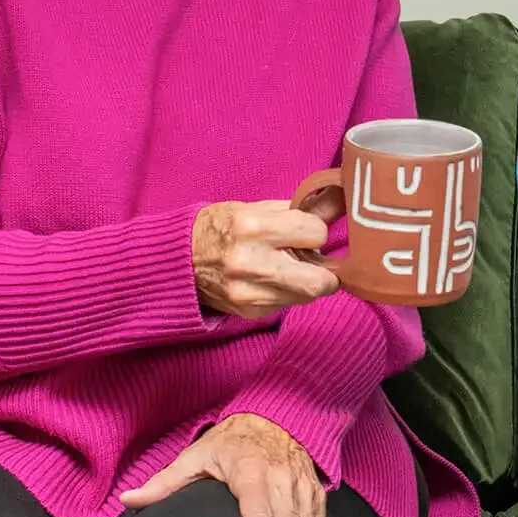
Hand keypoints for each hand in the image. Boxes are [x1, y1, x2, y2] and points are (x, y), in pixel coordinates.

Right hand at [192, 200, 338, 317]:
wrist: (178, 260)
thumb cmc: (218, 228)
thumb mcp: (253, 208)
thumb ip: (296, 210)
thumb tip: (339, 205)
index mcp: (253, 227)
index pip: (316, 233)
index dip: (315, 231)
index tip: (307, 231)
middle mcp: (250, 263)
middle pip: (319, 280)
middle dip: (326, 272)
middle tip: (319, 263)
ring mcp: (249, 292)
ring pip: (305, 295)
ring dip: (306, 282)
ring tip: (289, 268)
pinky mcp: (248, 311)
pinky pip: (286, 305)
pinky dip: (286, 293)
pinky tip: (270, 281)